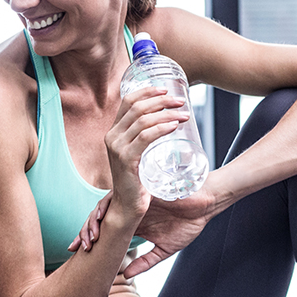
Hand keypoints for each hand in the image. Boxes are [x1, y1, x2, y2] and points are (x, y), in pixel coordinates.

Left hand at [69, 186, 215, 275]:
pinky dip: (108, 206)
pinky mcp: (138, 188)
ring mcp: (132, 198)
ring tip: (89, 237)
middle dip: (84, 233)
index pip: (106, 231)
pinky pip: (117, 194)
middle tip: (74, 248)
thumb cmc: (189, 222)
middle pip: (99, 219)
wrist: (206, 203)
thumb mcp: (165, 249)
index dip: (91, 241)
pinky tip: (101, 217)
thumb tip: (125, 275)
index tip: (78, 256)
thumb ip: (145, 262)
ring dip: (93, 222)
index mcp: (132, 222)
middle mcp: (128, 209)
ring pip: (103, 207)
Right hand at [101, 86, 190, 219]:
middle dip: (162, 100)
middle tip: (181, 101)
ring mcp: (117, 147)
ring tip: (184, 115)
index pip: (128, 101)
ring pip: (143, 120)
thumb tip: (166, 122)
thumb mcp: (137, 154)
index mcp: (114, 132)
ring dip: (167, 113)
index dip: (147, 91)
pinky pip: (146, 137)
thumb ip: (144, 138)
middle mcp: (112, 136)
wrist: (127, 206)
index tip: (166, 89)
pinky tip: (174, 126)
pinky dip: (161, 128)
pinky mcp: (126, 159)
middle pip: (137, 107)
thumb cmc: (137, 181)